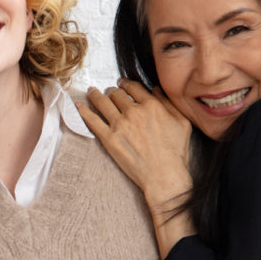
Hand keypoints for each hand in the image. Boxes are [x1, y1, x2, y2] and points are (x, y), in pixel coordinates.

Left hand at [77, 80, 195, 249]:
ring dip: (95, 94)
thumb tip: (155, 89)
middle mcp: (134, 112)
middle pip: (116, 94)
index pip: (133, 87)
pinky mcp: (109, 139)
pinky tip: (79, 104)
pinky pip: (92, 120)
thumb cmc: (175, 153)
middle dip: (112, 91)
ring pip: (102, 102)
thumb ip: (168, 103)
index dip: (125, 83)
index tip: (121, 83)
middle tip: (109, 92)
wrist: (164, 176)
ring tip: (92, 91)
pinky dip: (84, 111)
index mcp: (151, 106)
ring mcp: (119, 125)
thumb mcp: (181, 123)